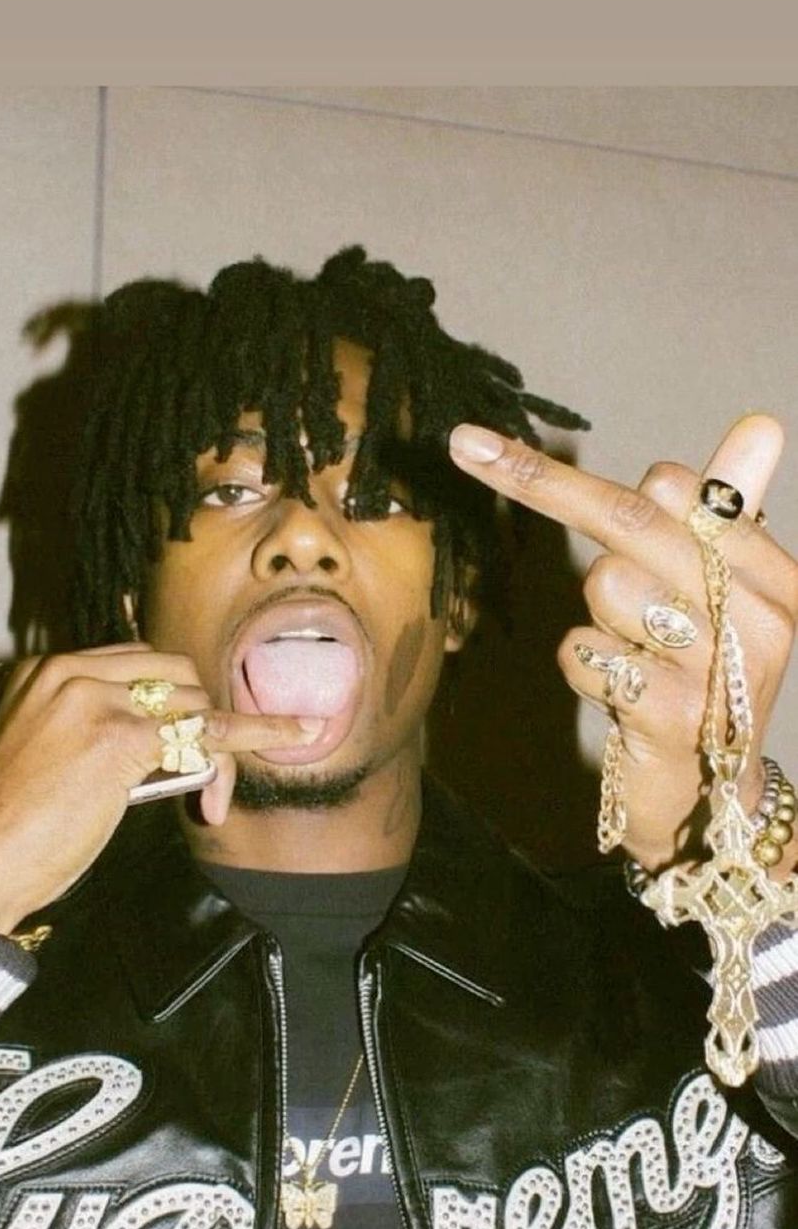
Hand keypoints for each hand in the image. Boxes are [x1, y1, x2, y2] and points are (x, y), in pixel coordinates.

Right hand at [0, 642, 322, 934]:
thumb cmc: (12, 826)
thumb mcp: (45, 754)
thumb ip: (90, 729)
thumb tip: (161, 737)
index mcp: (46, 671)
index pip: (137, 663)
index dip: (173, 700)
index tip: (191, 730)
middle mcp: (68, 672)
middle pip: (173, 673)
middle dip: (198, 717)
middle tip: (200, 771)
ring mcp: (95, 702)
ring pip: (193, 704)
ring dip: (215, 747)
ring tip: (206, 799)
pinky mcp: (119, 738)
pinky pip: (205, 733)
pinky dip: (249, 740)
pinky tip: (288, 733)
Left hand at [449, 414, 797, 871]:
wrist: (714, 804)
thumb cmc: (709, 679)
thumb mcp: (730, 596)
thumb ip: (733, 513)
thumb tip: (762, 424)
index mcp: (776, 576)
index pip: (680, 488)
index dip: (592, 474)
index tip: (504, 451)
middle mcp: (760, 616)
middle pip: (635, 521)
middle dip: (540, 484)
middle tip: (462, 445)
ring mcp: (717, 669)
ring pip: (606, 585)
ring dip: (596, 614)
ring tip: (631, 649)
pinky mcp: (671, 715)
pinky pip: (586, 652)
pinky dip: (584, 665)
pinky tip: (617, 690)